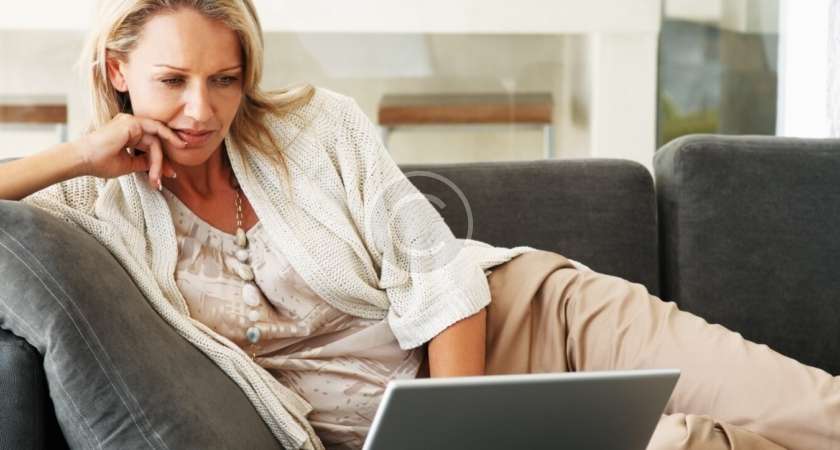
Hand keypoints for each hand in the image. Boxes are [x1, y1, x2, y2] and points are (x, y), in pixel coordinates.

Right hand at [71, 113, 186, 188]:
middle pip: (155, 143)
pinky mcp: (132, 123)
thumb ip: (144, 162)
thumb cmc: (100, 162)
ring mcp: (131, 122)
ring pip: (155, 141)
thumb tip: (160, 166)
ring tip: (157, 177)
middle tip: (171, 176)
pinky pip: (156, 132)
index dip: (159, 162)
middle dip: (163, 162)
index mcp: (128, 133)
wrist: (83, 160)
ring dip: (159, 160)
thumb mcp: (128, 164)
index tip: (165, 178)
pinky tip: (177, 146)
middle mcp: (130, 125)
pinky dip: (165, 141)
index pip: (150, 145)